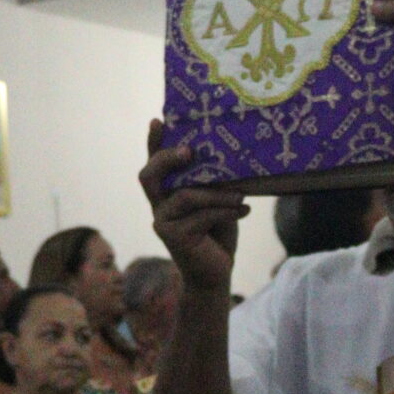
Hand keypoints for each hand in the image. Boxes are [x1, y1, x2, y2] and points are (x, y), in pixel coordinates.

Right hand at [140, 120, 246, 294]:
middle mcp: (159, 204)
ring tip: (241, 196)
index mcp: (167, 191)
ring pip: (186, 196)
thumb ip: (213, 183)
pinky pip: (201, 216)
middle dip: (167, 159)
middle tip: (189, 150)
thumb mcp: (217, 201)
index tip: (158, 120)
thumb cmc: (217, 232)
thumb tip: (231, 155)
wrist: (215, 272)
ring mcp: (162, 221)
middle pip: (149, 175)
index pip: (155, 163)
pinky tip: (244, 211)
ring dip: (218, 195)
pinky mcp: (173, 237)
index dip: (153, 142)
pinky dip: (225, 212)